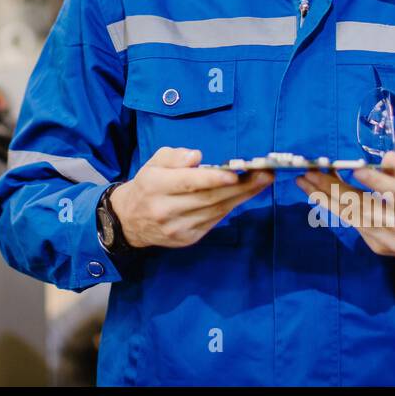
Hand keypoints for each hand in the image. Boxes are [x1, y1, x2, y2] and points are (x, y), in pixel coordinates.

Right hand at [111, 147, 272, 248]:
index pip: (188, 183)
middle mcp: (165, 209)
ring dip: (241, 196)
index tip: (236, 173)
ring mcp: (177, 228)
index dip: (212, 178)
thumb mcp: (153, 162)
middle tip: (265, 174)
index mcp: (155, 186)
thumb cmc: (147, 184)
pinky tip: (242, 195)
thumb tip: (196, 156)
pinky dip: (230, 207)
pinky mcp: (186, 239)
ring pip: (215, 211)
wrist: (129, 220)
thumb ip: (174, 156)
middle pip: (208, 198)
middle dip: (240, 186)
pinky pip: (213, 221)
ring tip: (261, 182)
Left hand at [296, 151, 394, 265]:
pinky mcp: (379, 248)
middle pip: (365, 206)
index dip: (375, 181)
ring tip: (305, 183)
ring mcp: (390, 241)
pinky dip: (337, 209)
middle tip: (309, 173)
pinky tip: (320, 196)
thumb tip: (385, 157)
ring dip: (325, 199)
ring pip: (353, 218)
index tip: (354, 167)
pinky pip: (354, 225)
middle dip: (333, 188)